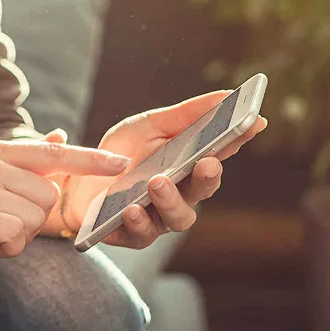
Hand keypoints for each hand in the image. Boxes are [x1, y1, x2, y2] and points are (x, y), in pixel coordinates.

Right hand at [0, 139, 129, 299]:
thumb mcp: (4, 191)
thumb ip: (32, 166)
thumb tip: (60, 135)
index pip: (53, 154)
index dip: (90, 159)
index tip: (121, 162)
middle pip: (48, 195)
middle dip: (33, 220)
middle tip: (2, 224)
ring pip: (34, 217)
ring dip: (19, 236)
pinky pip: (15, 235)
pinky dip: (6, 248)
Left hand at [61, 91, 267, 248]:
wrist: (75, 177)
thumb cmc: (119, 153)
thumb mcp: (147, 126)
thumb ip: (185, 115)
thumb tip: (226, 95)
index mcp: (189, 165)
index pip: (219, 152)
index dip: (238, 138)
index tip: (254, 122)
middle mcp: (181, 195)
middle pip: (203, 190)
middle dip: (209, 177)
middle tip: (206, 162)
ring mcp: (158, 216)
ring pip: (178, 218)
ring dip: (170, 200)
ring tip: (158, 182)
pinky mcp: (130, 234)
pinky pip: (141, 234)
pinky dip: (138, 222)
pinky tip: (131, 208)